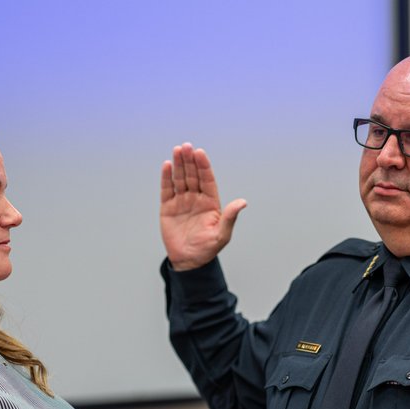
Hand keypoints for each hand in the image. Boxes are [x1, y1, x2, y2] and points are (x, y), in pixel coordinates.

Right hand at [160, 143, 246, 269]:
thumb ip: (230, 217)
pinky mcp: (168, 207)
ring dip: (178, 164)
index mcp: (210, 202)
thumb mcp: (222, 235)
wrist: (188, 261)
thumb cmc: (207, 249)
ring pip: (180, 179)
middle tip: (186, 147)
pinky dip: (166, 178)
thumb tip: (243, 202)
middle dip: (190, 161)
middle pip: (193, 175)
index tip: (200, 153)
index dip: (203, 166)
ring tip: (177, 150)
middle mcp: (196, 198)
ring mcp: (182, 201)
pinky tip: (167, 165)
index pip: (207, 179)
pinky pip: (167, 189)